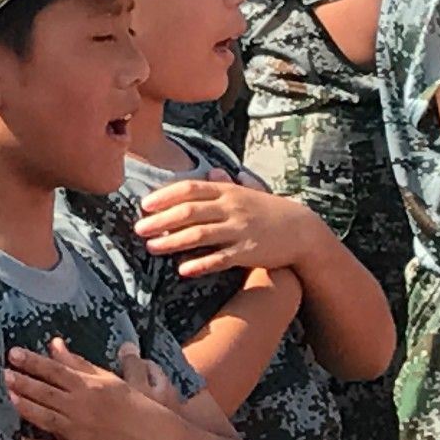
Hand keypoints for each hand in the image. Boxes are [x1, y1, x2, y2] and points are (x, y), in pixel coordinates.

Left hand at [6, 338, 174, 439]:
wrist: (155, 439)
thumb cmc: (132, 404)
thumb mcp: (107, 379)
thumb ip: (77, 363)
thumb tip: (54, 343)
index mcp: (89, 387)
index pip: (54, 370)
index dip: (31, 362)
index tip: (13, 354)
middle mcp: (82, 409)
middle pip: (45, 393)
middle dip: (22, 382)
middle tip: (4, 374)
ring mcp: (79, 434)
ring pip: (44, 419)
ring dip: (25, 407)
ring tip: (10, 396)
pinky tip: (21, 439)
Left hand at [135, 175, 324, 277]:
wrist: (302, 230)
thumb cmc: (269, 211)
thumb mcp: (248, 191)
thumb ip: (226, 183)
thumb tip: (209, 169)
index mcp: (228, 191)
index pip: (190, 189)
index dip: (165, 196)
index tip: (144, 204)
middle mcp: (231, 208)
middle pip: (189, 212)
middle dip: (160, 220)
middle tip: (137, 229)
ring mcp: (239, 230)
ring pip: (200, 235)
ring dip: (172, 241)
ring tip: (151, 247)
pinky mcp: (247, 252)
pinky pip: (220, 259)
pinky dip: (201, 264)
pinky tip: (183, 270)